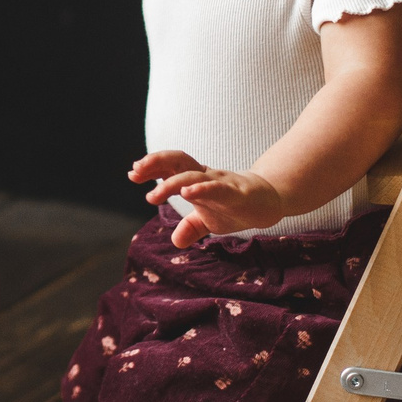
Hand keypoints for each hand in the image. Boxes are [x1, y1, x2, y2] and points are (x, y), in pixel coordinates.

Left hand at [129, 149, 288, 245]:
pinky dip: (201, 188)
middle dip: (155, 162)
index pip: (171, 166)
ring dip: (172, 183)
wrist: (268, 203)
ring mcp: (221, 182)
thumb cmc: (234, 207)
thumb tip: (175, 241)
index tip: (132, 173)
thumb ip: (191, 227)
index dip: (151, 166)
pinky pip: (217, 188)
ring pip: (194, 174)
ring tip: (154, 195)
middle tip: (135, 172)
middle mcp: (205, 176)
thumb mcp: (210, 221)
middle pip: (178, 160)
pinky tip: (187, 193)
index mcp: (196, 179)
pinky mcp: (237, 193)